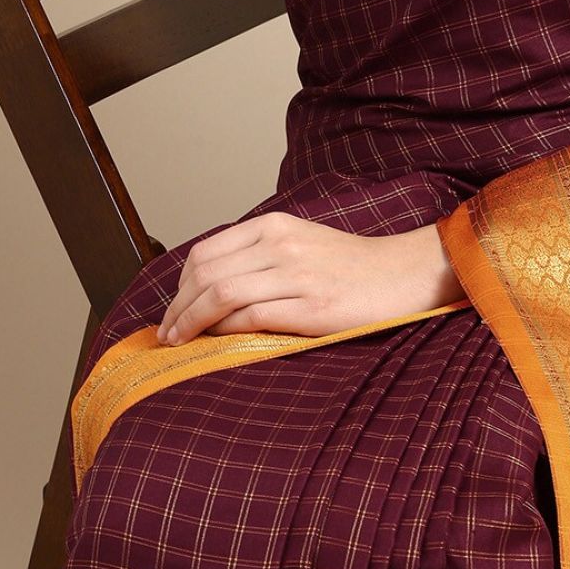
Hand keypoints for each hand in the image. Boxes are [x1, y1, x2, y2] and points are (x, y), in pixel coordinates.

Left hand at [155, 214, 461, 344]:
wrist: (402, 274)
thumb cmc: (350, 266)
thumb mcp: (300, 243)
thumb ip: (259, 256)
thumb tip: (211, 287)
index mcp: (274, 225)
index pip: (205, 252)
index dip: (179, 286)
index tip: (172, 310)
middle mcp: (280, 243)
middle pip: (205, 273)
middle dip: (177, 307)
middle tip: (167, 333)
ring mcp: (295, 273)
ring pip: (221, 294)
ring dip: (191, 322)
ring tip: (181, 342)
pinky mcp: (310, 305)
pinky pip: (250, 316)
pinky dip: (225, 331)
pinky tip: (218, 343)